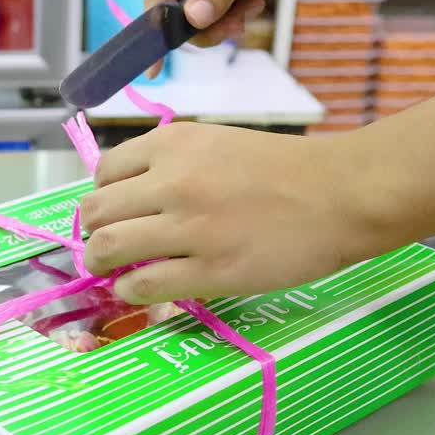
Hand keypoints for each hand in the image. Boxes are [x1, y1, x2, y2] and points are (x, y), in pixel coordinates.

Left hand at [79, 124, 400, 303]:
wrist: (342, 193)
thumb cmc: (287, 169)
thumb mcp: (218, 144)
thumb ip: (173, 165)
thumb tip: (132, 199)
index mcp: (173, 144)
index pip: (104, 172)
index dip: (102, 197)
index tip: (114, 213)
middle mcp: (172, 181)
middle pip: (96, 212)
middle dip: (92, 233)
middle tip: (105, 249)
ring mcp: (190, 227)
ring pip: (108, 248)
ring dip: (101, 265)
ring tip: (114, 272)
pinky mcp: (211, 270)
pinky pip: (144, 284)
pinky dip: (130, 290)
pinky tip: (139, 290)